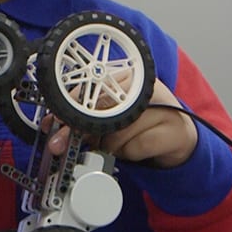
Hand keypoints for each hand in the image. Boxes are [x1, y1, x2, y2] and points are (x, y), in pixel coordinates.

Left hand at [47, 79, 197, 167]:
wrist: (177, 137)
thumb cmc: (140, 123)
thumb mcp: (111, 115)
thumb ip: (85, 116)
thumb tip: (54, 125)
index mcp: (130, 77)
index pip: (94, 87)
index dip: (71, 107)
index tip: (55, 123)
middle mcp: (148, 88)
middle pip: (104, 111)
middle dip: (84, 132)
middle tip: (72, 143)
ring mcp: (164, 108)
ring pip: (118, 134)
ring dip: (111, 146)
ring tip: (119, 143)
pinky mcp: (174, 131)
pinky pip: (135, 148)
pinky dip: (129, 154)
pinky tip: (136, 148)